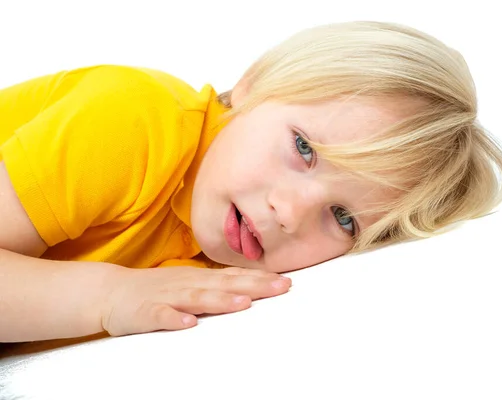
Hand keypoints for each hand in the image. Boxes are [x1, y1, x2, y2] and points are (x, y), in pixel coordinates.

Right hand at [99, 266, 290, 335]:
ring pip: (197, 298)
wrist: (110, 290)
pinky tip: (188, 324)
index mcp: (199, 278)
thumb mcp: (190, 282)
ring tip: (243, 303)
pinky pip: (161, 316)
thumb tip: (249, 288)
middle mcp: (188, 284)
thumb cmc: (156, 288)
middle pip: (224, 284)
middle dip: (254, 286)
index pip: (235, 276)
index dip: (260, 278)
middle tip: (280, 288)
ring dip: (221, 301)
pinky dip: (174, 319)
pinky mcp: (146, 312)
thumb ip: (216, 285)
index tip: (286, 281)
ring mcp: (167, 297)